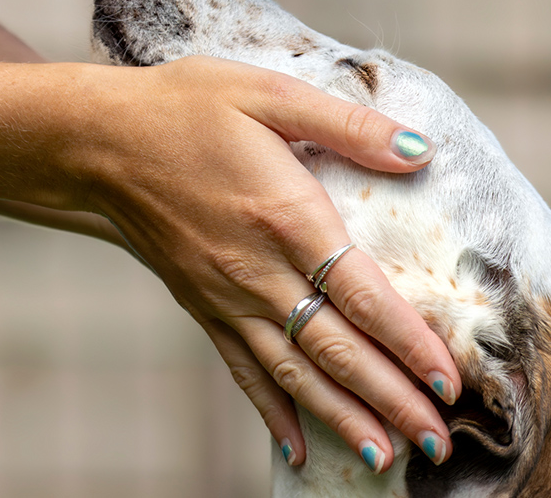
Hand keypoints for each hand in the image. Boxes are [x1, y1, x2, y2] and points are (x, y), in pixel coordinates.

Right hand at [57, 56, 459, 471]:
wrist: (99, 142)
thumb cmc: (185, 108)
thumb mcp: (268, 93)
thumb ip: (347, 125)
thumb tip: (421, 148)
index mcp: (286, 214)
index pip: (361, 294)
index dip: (409, 342)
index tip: (450, 382)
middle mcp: (257, 270)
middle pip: (335, 349)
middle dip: (390, 399)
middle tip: (437, 443)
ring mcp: (225, 296)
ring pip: (293, 372)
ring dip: (342, 418)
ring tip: (385, 458)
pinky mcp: (200, 305)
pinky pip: (241, 369)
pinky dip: (272, 411)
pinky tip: (297, 447)